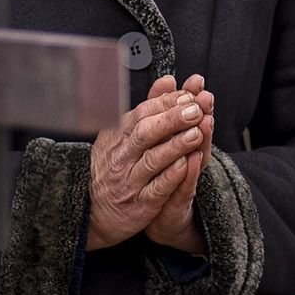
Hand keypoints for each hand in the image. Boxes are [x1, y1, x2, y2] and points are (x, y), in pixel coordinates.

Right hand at [86, 75, 213, 251]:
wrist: (98, 214)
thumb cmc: (115, 170)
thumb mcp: (124, 136)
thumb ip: (149, 107)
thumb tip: (168, 80)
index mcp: (116, 137)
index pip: (141, 113)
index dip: (166, 103)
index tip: (187, 96)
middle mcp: (120, 157)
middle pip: (145, 133)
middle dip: (172, 119)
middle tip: (195, 110)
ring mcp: (129, 181)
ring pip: (153, 160)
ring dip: (175, 145)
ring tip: (196, 134)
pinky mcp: (140, 204)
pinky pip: (157, 188)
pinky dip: (172, 175)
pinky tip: (187, 165)